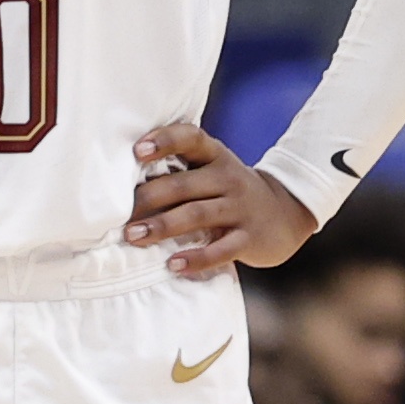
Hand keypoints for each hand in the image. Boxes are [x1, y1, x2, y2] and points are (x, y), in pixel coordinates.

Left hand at [125, 124, 318, 276]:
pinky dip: (196, 258)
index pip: (191, 138)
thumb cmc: (230, 190)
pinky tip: (173, 265)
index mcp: (216, 156)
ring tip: (133, 237)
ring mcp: (241, 208)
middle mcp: (229, 178)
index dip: (165, 141)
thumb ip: (179, 169)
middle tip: (117, 213)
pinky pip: (221, 249)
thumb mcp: (213, 170)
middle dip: (148, 198)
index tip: (136, 151)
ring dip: (162, 226)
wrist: (287, 212)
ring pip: (197, 215)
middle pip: (184, 184)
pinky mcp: (250, 239)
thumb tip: (118, 180)